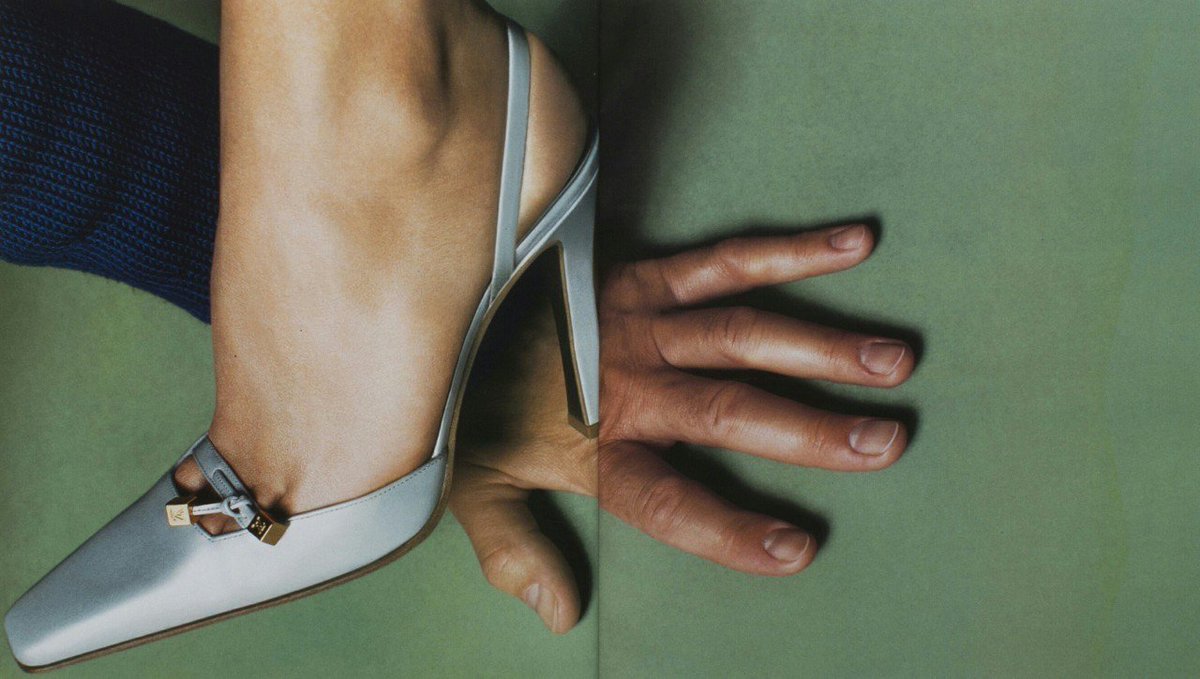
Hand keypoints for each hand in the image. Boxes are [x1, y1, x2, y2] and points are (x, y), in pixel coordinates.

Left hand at [449, 224, 914, 632]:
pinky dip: (789, 253)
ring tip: (893, 360)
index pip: (667, 501)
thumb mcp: (474, 488)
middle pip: (728, 411)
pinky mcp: (644, 274)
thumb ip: (516, 551)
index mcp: (594, 446)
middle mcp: (627, 383)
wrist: (444, 302)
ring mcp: (640, 323)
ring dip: (821, 348)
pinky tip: (852, 245)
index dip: (729, 530)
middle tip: (887, 442)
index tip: (798, 550)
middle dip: (812, 431)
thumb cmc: (471, 401)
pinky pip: (723, 261)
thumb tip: (562, 615)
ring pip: (741, 334)